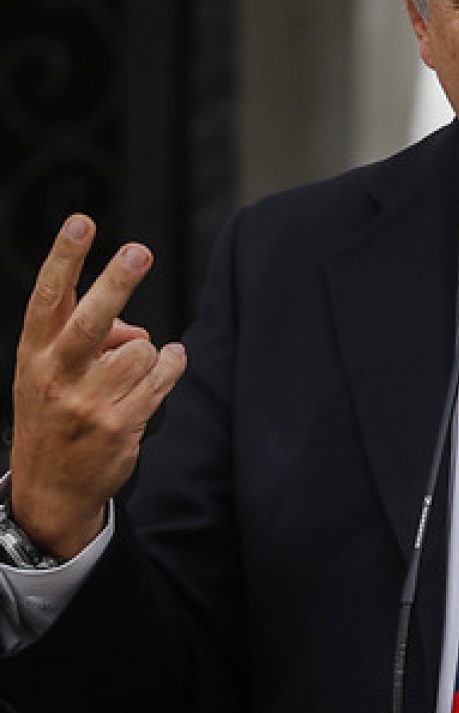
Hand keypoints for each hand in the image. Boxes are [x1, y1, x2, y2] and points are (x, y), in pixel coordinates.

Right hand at [10, 214, 185, 557]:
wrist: (51, 489)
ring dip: (146, 354)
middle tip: (140, 251)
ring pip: (141, 349)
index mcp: (34, 352)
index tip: (82, 222)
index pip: (47, 296)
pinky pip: (163, 375)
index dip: (65, 258)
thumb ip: (86, 333)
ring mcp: (88, 403)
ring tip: (130, 373)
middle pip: (92, 320)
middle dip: (116, 282)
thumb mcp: (50, 369)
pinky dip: (171, 365)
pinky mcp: (121, 424)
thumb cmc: (55, 410)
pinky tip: (165, 367)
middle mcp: (56, 375)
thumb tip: (136, 328)